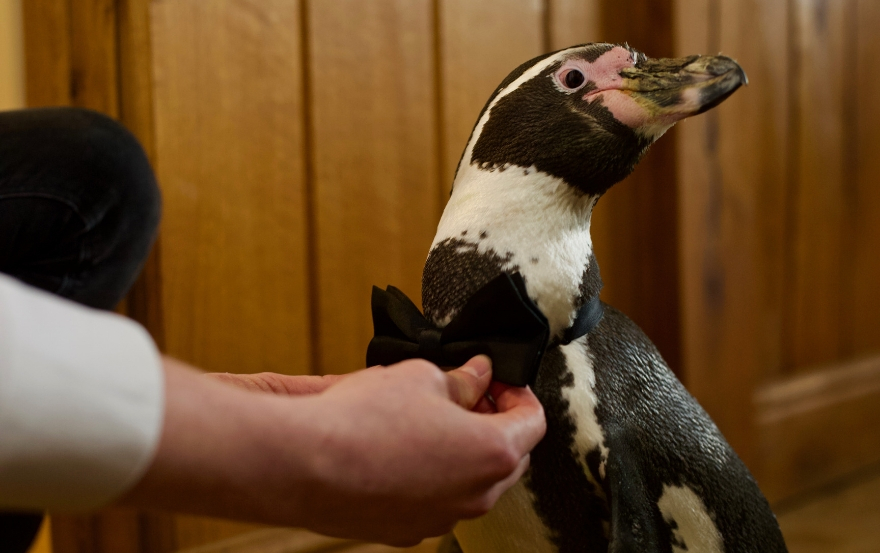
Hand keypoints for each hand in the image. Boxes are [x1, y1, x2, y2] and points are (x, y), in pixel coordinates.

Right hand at [120, 356, 545, 546]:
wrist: (302, 465)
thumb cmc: (363, 418)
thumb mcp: (421, 377)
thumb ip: (460, 379)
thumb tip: (476, 375)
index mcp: (491, 452)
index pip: (533, 421)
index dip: (516, 392)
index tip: (496, 379)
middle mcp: (475, 495)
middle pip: (507, 457)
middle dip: (493, 422)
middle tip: (466, 393)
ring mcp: (442, 519)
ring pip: (471, 482)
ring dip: (462, 450)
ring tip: (429, 418)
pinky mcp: (406, 530)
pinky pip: (435, 499)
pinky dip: (432, 475)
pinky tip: (401, 448)